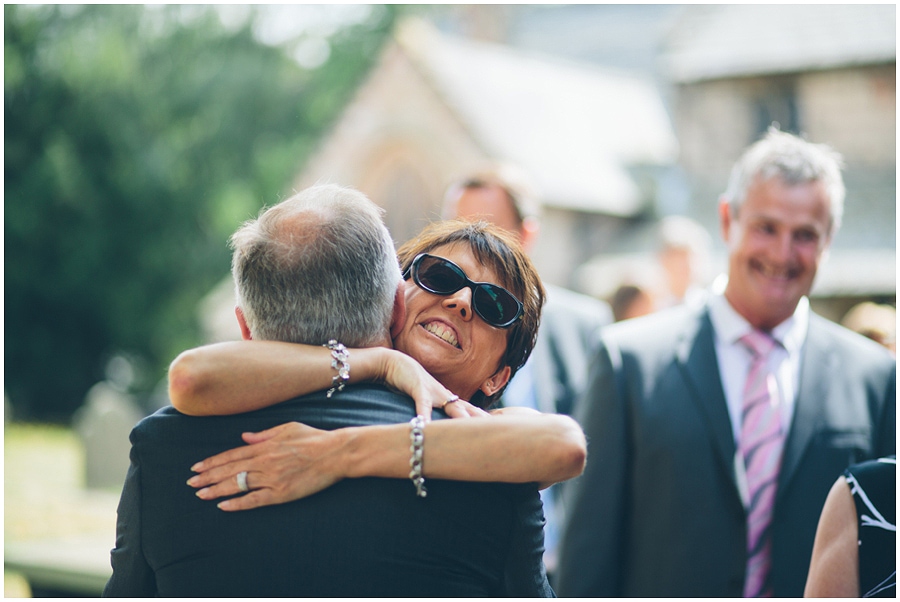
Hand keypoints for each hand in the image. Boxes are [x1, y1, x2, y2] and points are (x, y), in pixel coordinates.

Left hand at [186, 422, 344, 510]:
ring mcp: (271, 478)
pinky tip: (223, 506)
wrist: (335, 453)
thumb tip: (245, 436)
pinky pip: (254, 500)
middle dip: (208, 476)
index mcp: (265, 446)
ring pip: (238, 485)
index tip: (197, 467)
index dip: (212, 462)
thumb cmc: (314, 439)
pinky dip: (237, 504)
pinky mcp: (281, 493)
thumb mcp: (288, 428)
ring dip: (216, 490)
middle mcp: (264, 462)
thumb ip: (264, 434)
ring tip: (200, 494)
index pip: (232, 455)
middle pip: (230, 470)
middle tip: (190, 483)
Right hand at [376, 349, 487, 419]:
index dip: (482, 418)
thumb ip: (432, 413)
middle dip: (482, 419)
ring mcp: (433, 391)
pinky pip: (424, 404)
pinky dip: (426, 415)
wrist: (393, 363)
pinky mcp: (418, 388)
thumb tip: (436, 429)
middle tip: (497, 430)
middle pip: (468, 409)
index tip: (497, 428)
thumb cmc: (408, 383)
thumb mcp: (423, 400)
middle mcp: (444, 395)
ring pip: (453, 406)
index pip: (469, 410)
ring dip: (463, 418)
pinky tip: (426, 426)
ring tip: (474, 430)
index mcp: (446, 398)